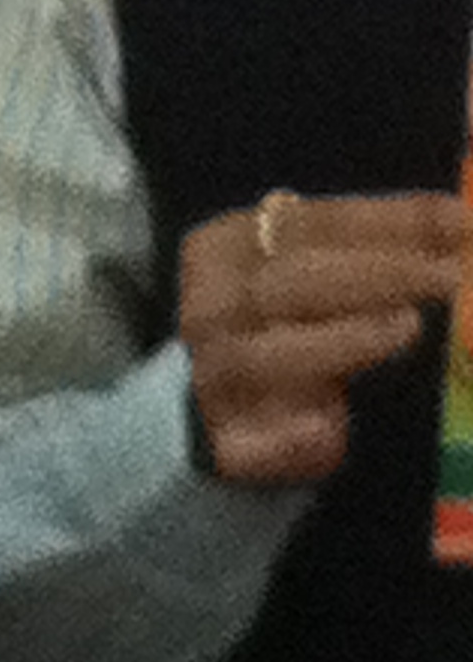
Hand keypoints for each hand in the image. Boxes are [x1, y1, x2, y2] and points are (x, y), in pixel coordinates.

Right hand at [181, 190, 467, 484]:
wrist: (219, 399)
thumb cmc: (289, 322)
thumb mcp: (316, 270)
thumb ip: (372, 247)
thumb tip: (456, 220)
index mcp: (228, 245)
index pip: (318, 222)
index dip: (394, 220)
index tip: (460, 221)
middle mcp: (213, 306)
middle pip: (294, 282)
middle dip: (380, 275)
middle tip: (449, 278)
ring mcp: (213, 374)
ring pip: (267, 356)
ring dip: (341, 341)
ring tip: (407, 327)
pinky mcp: (222, 440)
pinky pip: (250, 440)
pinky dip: (287, 437)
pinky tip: (324, 431)